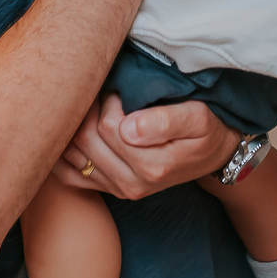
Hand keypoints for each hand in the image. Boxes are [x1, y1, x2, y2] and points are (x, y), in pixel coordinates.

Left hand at [53, 94, 239, 199]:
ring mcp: (118, 189)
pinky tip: (71, 132)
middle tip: (105, 93)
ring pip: (74, 154)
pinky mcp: (109, 188)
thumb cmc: (206, 129)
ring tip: (94, 107)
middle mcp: (131, 184)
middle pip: (86, 140)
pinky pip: (70, 175)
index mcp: (152, 166)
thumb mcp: (198, 118)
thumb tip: (128, 127)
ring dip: (75, 126)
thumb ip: (166, 121)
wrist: (213, 154)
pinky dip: (63, 153)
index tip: (122, 88)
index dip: (110, 99)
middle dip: (91, 110)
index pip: (108, 126)